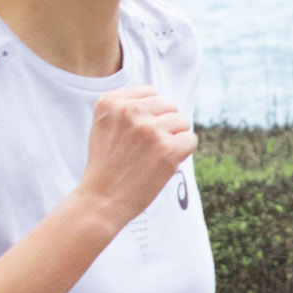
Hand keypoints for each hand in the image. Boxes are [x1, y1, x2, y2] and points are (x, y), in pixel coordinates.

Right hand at [77, 85, 195, 230]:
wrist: (101, 200)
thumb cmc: (107, 165)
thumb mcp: (105, 126)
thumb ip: (128, 108)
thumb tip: (164, 103)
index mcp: (111, 101)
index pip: (150, 93)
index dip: (149, 115)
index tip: (136, 135)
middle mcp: (130, 111)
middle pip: (169, 105)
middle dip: (164, 125)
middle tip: (146, 149)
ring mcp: (149, 129)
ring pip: (182, 121)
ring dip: (174, 139)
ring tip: (153, 156)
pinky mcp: (167, 149)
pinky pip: (191, 139)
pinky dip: (183, 152)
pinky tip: (164, 163)